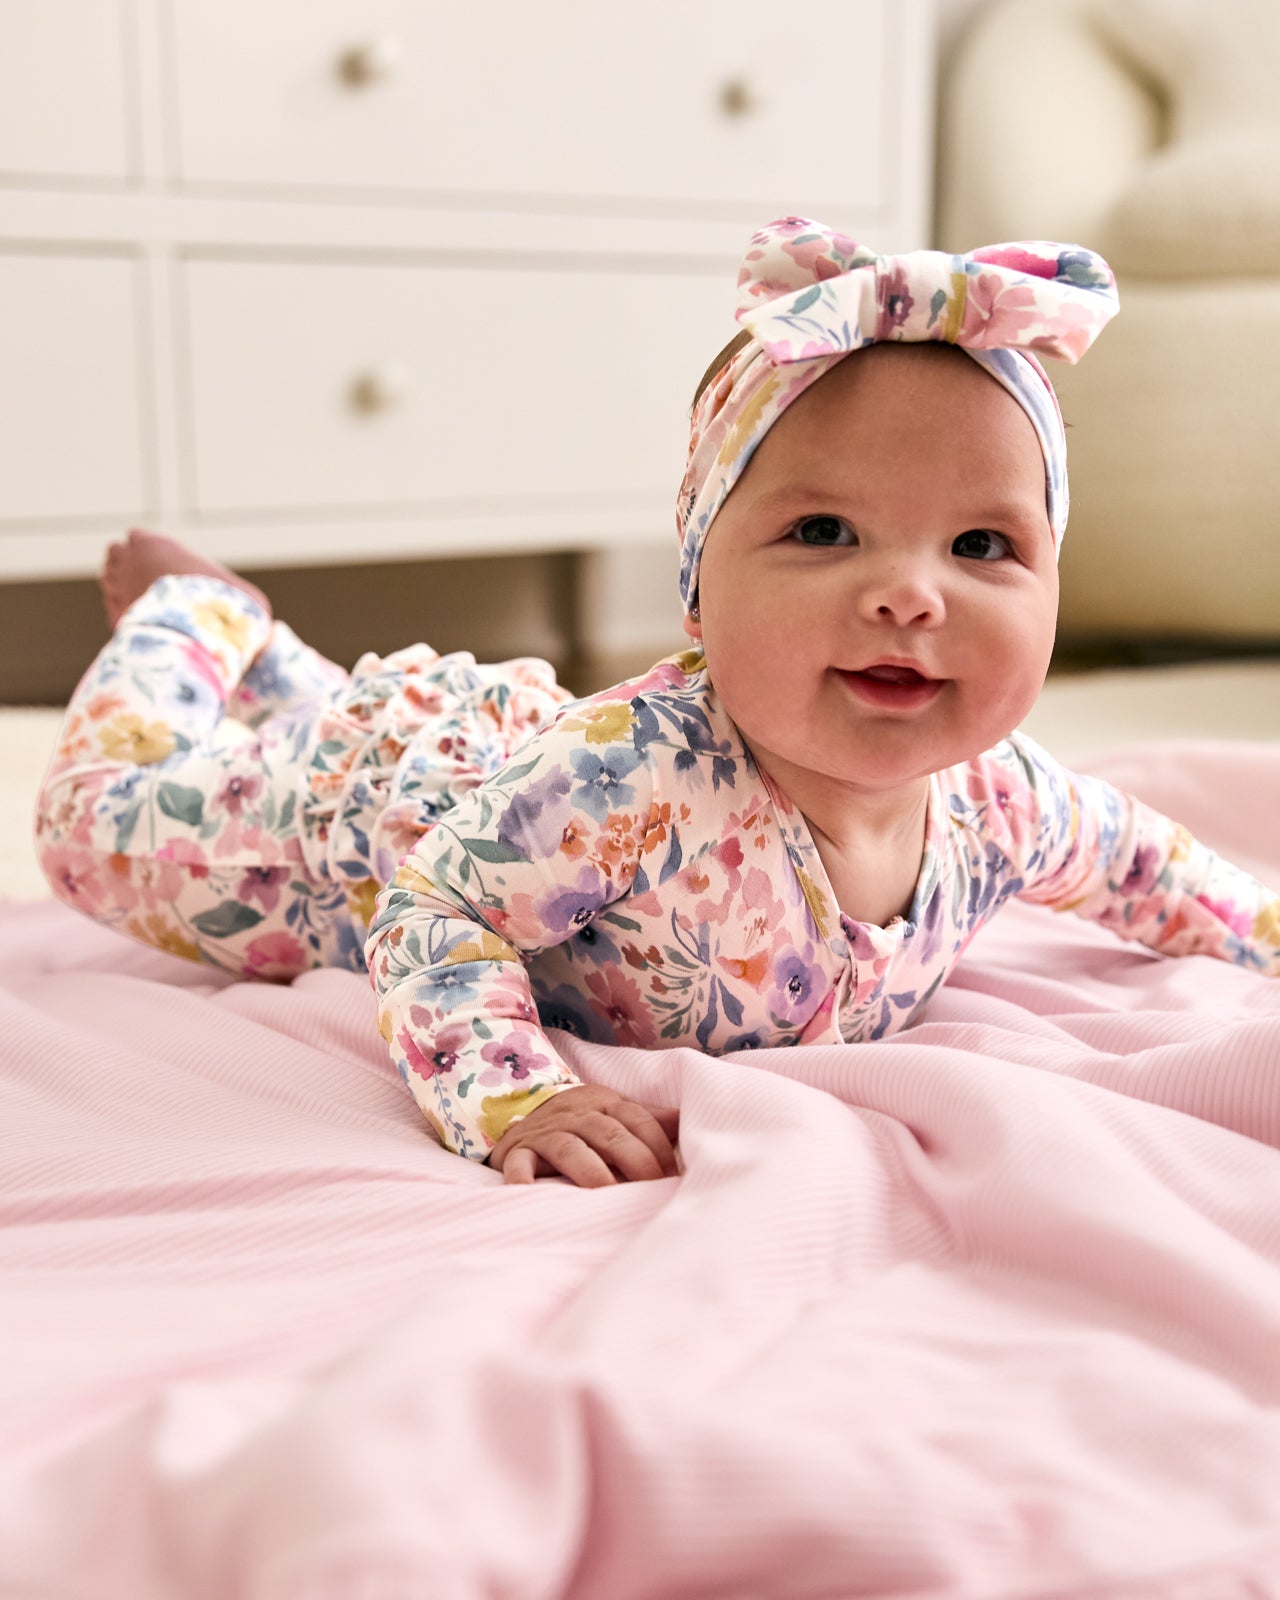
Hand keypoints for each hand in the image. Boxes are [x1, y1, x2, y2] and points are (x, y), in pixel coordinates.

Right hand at [487, 1083, 679, 1186]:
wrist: (519, 1111)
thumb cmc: (580, 1122)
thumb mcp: (613, 1113)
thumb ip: (649, 1119)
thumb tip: (688, 1118)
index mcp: (605, 1103)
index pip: (638, 1119)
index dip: (659, 1147)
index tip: (673, 1177)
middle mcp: (576, 1115)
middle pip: (609, 1134)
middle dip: (635, 1161)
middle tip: (651, 1190)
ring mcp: (546, 1133)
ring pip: (570, 1147)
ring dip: (590, 1171)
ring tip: (606, 1193)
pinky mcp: (517, 1151)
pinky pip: (519, 1162)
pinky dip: (521, 1176)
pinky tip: (528, 1191)